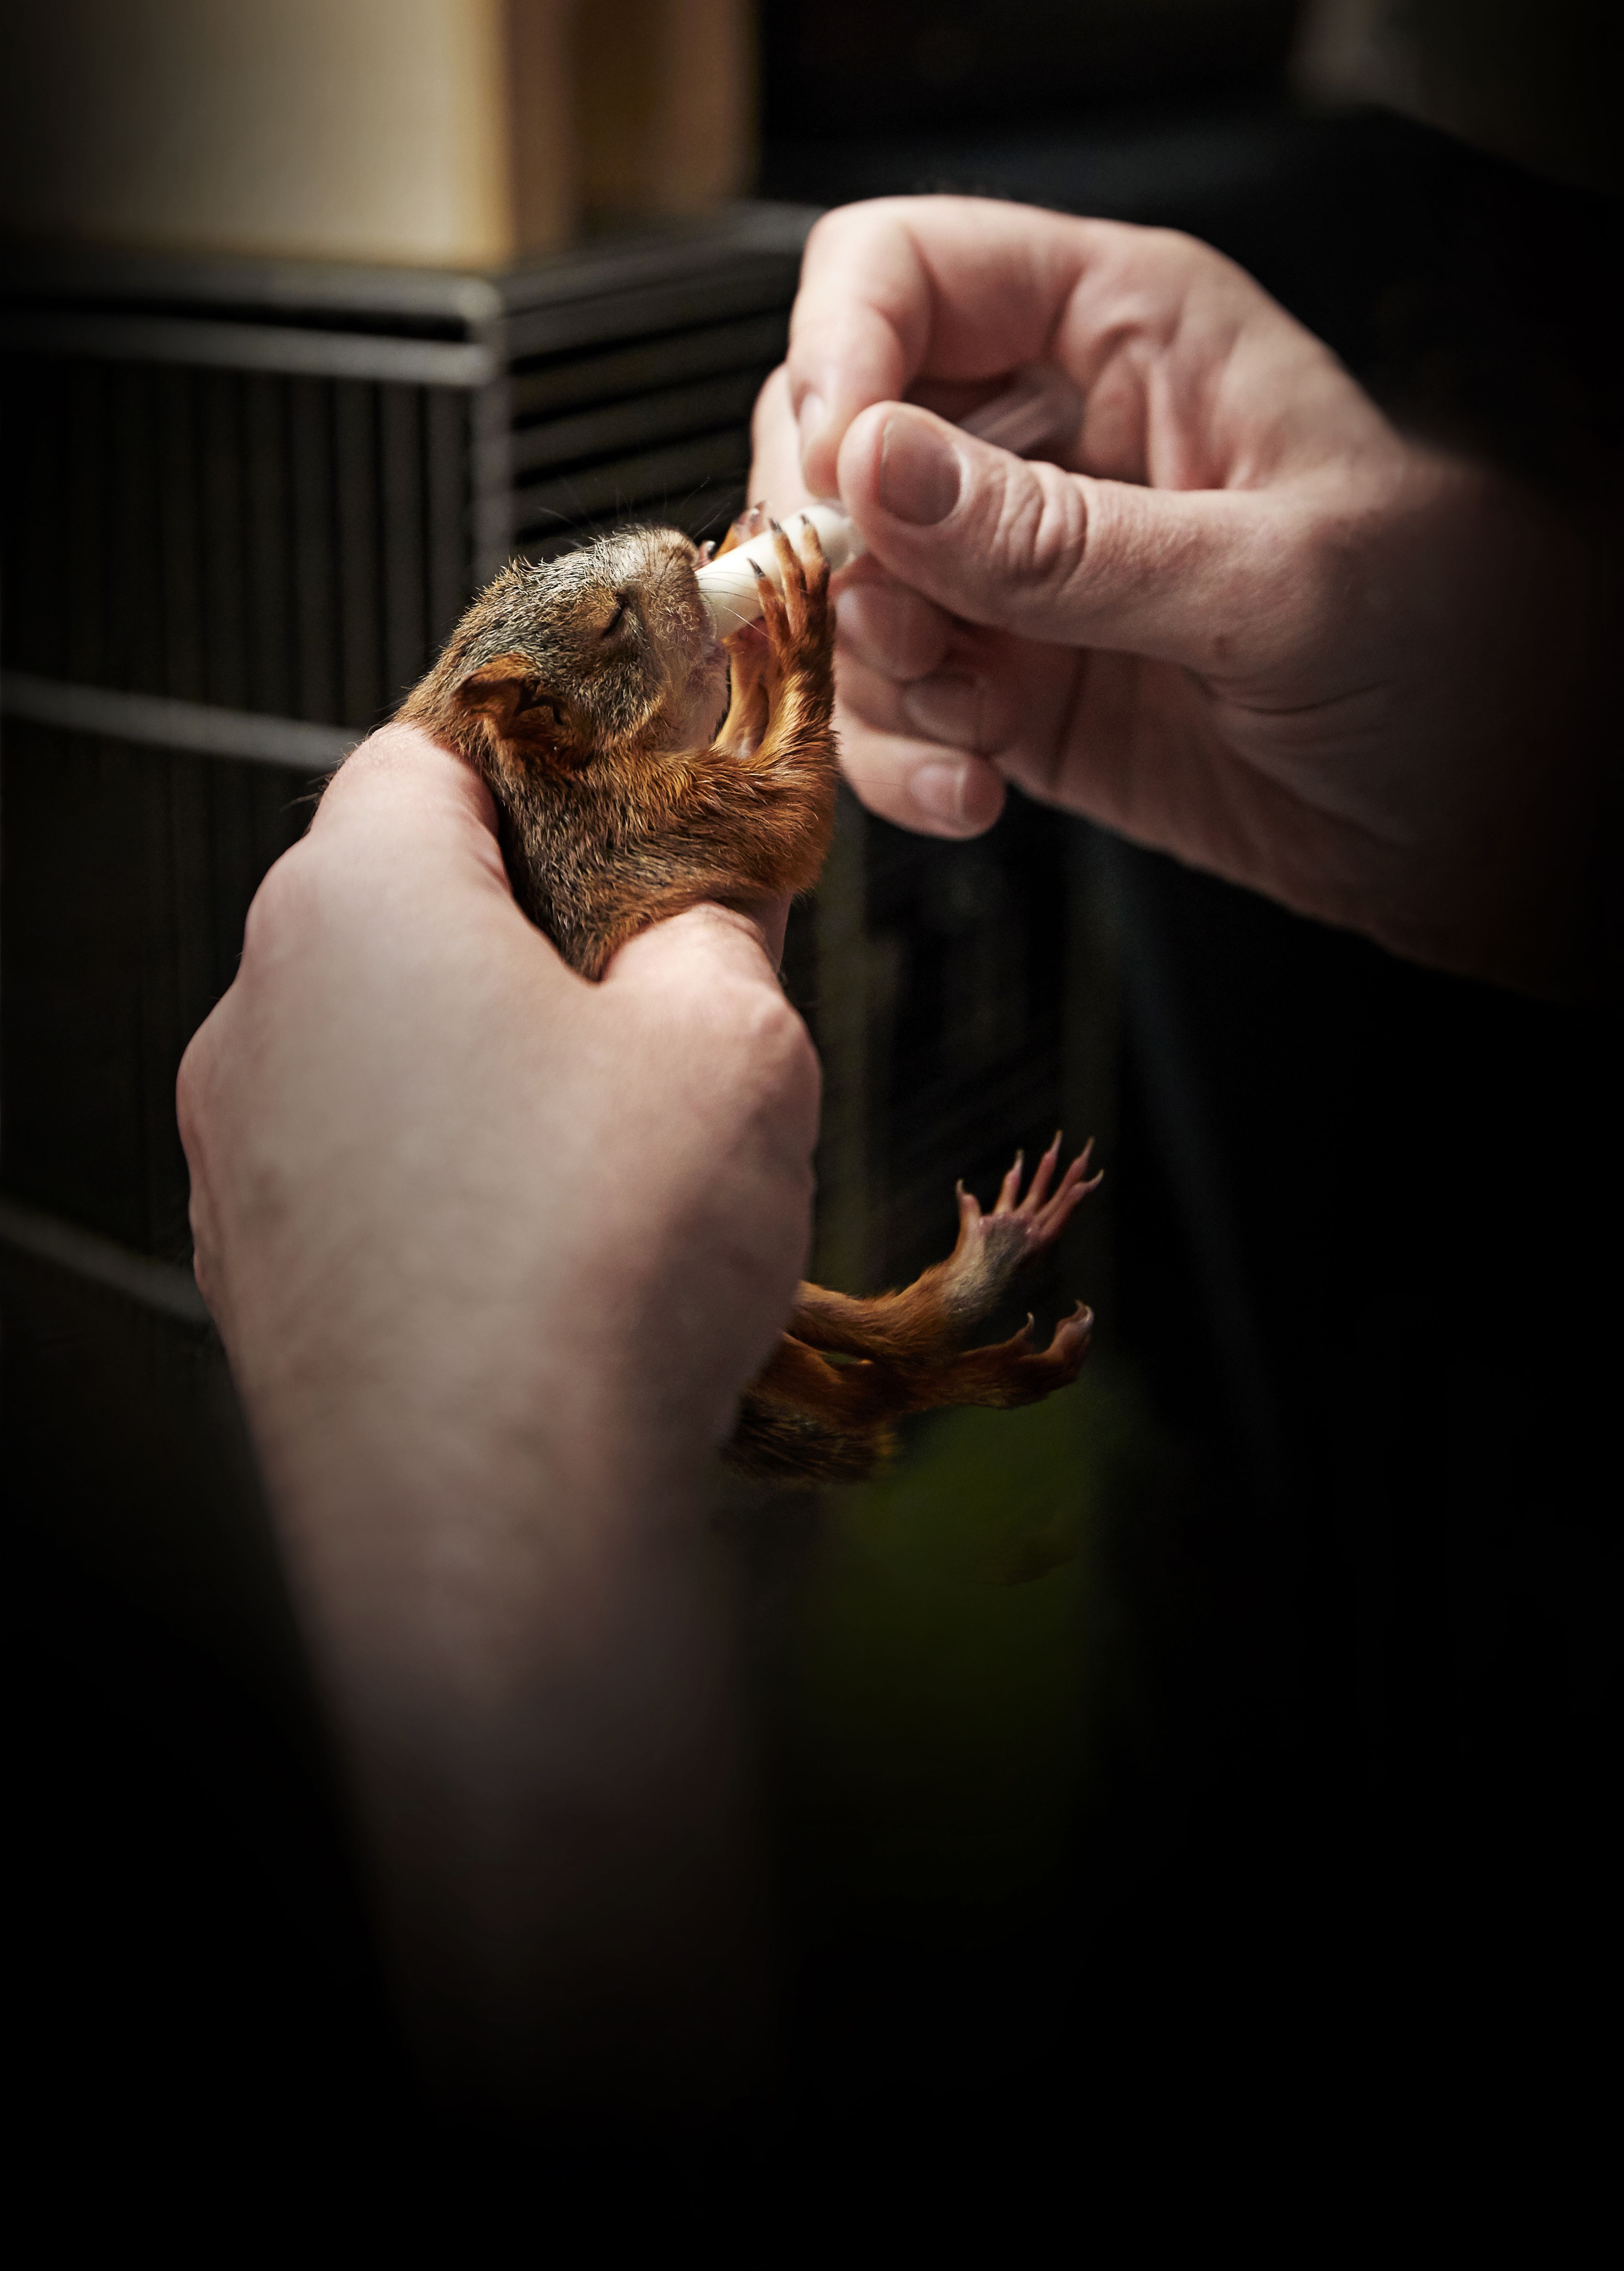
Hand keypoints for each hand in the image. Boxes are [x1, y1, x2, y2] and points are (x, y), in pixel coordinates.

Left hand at [178, 726, 818, 2112]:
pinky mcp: (256, 1269)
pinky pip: (360, 1160)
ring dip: (490, 1053)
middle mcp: (258, 1010)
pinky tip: (546, 1240)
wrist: (499, 1525)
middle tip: (663, 981)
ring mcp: (241, 1150)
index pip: (433, 745)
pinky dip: (446, 1165)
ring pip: (379, 1038)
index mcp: (356, 901)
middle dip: (536, 918)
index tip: (643, 794)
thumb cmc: (608, 1263)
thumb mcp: (735, 1042)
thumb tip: (708, 892)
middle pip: (400, 897)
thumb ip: (718, 924)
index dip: (554, 754)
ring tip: (618, 1138)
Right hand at [754, 197, 1606, 984]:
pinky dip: (902, 759)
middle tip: (900, 634)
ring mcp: (1014, 570)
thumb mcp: (1269, 580)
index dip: (840, 357)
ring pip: (842, 587)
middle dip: (833, 546)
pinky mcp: (1004, 688)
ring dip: (874, 677)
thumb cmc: (1438, 643)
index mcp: (1122, 329)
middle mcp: (1046, 436)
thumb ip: (1062, 540)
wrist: (1479, 814)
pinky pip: (887, 708)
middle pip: (830, 432)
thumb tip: (873, 469)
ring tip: (977, 734)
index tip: (836, 479)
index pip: (900, 269)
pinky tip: (976, 795)